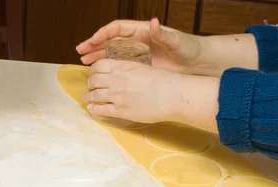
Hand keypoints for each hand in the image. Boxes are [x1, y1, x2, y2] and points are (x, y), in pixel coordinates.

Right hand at [76, 18, 201, 74]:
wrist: (197, 62)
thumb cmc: (188, 48)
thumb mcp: (176, 40)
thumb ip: (163, 33)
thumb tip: (154, 22)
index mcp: (143, 31)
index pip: (117, 29)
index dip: (103, 34)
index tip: (92, 41)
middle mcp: (138, 40)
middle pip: (111, 40)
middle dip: (95, 45)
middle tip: (80, 51)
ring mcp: (139, 53)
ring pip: (113, 53)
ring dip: (98, 56)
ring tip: (84, 62)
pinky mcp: (142, 65)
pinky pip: (122, 65)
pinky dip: (110, 68)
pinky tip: (100, 73)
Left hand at [83, 59, 219, 131]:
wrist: (171, 95)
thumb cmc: (163, 80)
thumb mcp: (143, 67)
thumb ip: (128, 69)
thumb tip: (122, 73)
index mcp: (121, 67)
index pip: (98, 66)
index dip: (94, 70)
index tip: (95, 73)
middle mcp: (115, 80)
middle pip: (93, 80)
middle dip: (90, 83)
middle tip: (91, 86)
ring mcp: (117, 96)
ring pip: (94, 95)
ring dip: (89, 96)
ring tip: (87, 98)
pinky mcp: (121, 111)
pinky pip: (101, 110)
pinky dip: (94, 109)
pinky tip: (91, 109)